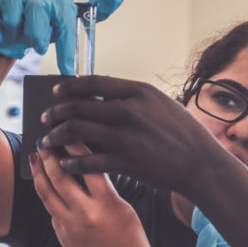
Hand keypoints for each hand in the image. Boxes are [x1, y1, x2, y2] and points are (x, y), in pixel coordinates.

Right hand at [0, 0, 124, 74]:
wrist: (15, 20)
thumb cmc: (47, 22)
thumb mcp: (72, 19)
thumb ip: (96, 10)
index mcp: (59, 1)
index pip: (65, 23)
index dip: (66, 47)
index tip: (66, 68)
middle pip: (37, 14)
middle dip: (37, 36)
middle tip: (38, 47)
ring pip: (14, 15)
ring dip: (17, 33)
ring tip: (21, 38)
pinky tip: (5, 38)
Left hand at [28, 142, 158, 246]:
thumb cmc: (132, 241)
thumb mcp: (123, 208)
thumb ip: (103, 189)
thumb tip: (83, 168)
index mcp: (107, 204)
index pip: (87, 166)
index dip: (75, 146)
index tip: (69, 132)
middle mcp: (85, 215)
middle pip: (59, 177)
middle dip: (49, 156)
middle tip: (45, 141)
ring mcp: (70, 227)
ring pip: (47, 194)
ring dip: (40, 173)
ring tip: (37, 157)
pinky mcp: (62, 237)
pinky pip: (52, 210)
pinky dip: (50, 195)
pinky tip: (49, 184)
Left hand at [40, 76, 228, 195]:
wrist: (201, 163)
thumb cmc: (182, 133)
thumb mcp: (159, 104)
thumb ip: (130, 98)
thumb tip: (98, 97)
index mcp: (138, 92)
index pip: (92, 83)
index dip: (68, 87)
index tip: (56, 92)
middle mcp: (129, 111)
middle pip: (77, 107)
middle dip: (55, 113)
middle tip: (47, 118)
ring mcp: (125, 137)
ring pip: (75, 132)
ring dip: (56, 136)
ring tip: (49, 140)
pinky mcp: (124, 162)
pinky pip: (86, 160)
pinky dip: (70, 161)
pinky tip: (65, 163)